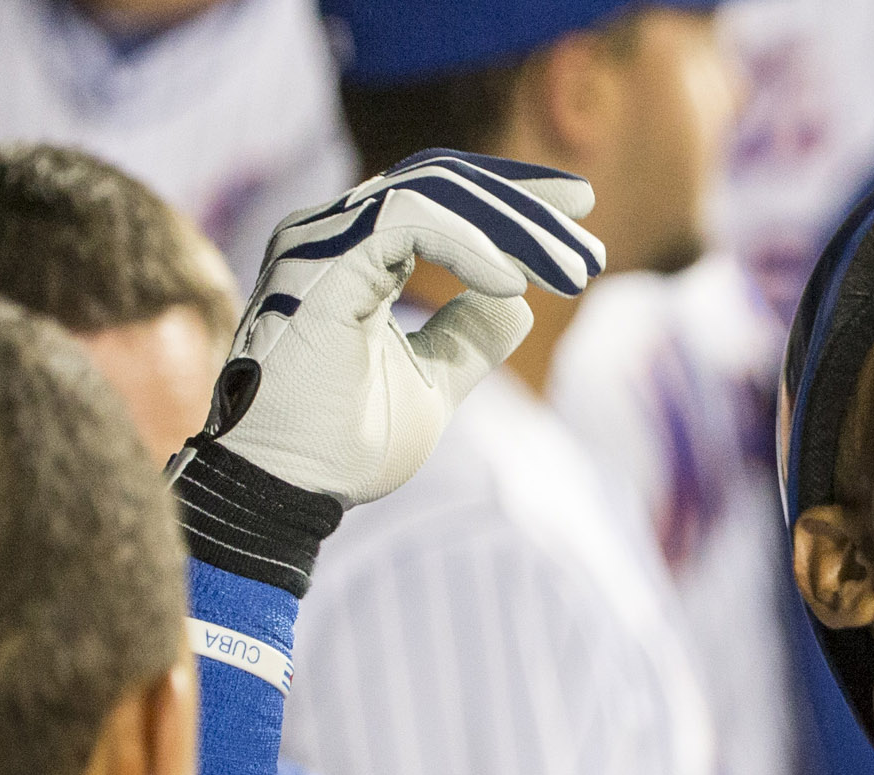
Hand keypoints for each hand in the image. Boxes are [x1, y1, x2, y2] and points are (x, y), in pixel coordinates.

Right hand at [194, 150, 604, 507]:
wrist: (283, 494)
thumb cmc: (341, 447)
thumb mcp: (431, 384)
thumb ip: (466, 338)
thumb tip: (520, 305)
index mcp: (350, 255)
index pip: (437, 194)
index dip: (513, 196)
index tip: (581, 215)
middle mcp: (327, 235)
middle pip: (442, 181)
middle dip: (527, 206)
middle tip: (590, 249)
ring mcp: (318, 245)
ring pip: (433, 192)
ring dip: (514, 229)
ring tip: (572, 273)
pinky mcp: (320, 268)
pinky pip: (409, 223)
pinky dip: (471, 246)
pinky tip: (514, 284)